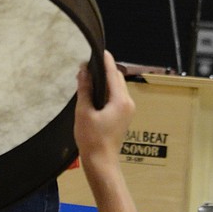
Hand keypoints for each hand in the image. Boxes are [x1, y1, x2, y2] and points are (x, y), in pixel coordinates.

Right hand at [74, 51, 134, 181]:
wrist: (101, 162)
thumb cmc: (92, 139)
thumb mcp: (84, 112)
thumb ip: (85, 90)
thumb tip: (83, 71)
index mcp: (120, 100)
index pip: (113, 73)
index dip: (105, 60)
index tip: (99, 49)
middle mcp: (128, 103)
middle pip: (117, 78)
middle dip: (105, 69)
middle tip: (88, 64)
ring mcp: (128, 110)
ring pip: (117, 87)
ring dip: (106, 80)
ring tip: (89, 76)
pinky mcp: (124, 116)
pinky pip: (117, 96)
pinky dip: (107, 90)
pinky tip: (95, 91)